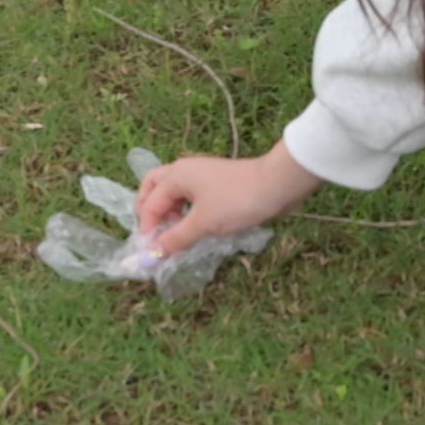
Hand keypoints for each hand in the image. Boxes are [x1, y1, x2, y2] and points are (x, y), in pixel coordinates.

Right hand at [135, 138, 323, 256]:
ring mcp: (203, 175)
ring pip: (175, 191)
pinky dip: (187, 211)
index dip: (147, 227)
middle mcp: (186, 170)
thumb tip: (151, 254)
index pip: (151, 202)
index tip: (150, 252)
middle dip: (151, 210)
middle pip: (156, 186)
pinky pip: (192, 196)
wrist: (277, 186)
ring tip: (177, 233)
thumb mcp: (203, 223)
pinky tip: (194, 228)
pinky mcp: (218, 183)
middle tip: (154, 232)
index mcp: (177, 175)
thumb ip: (175, 238)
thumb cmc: (236, 202)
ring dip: (170, 211)